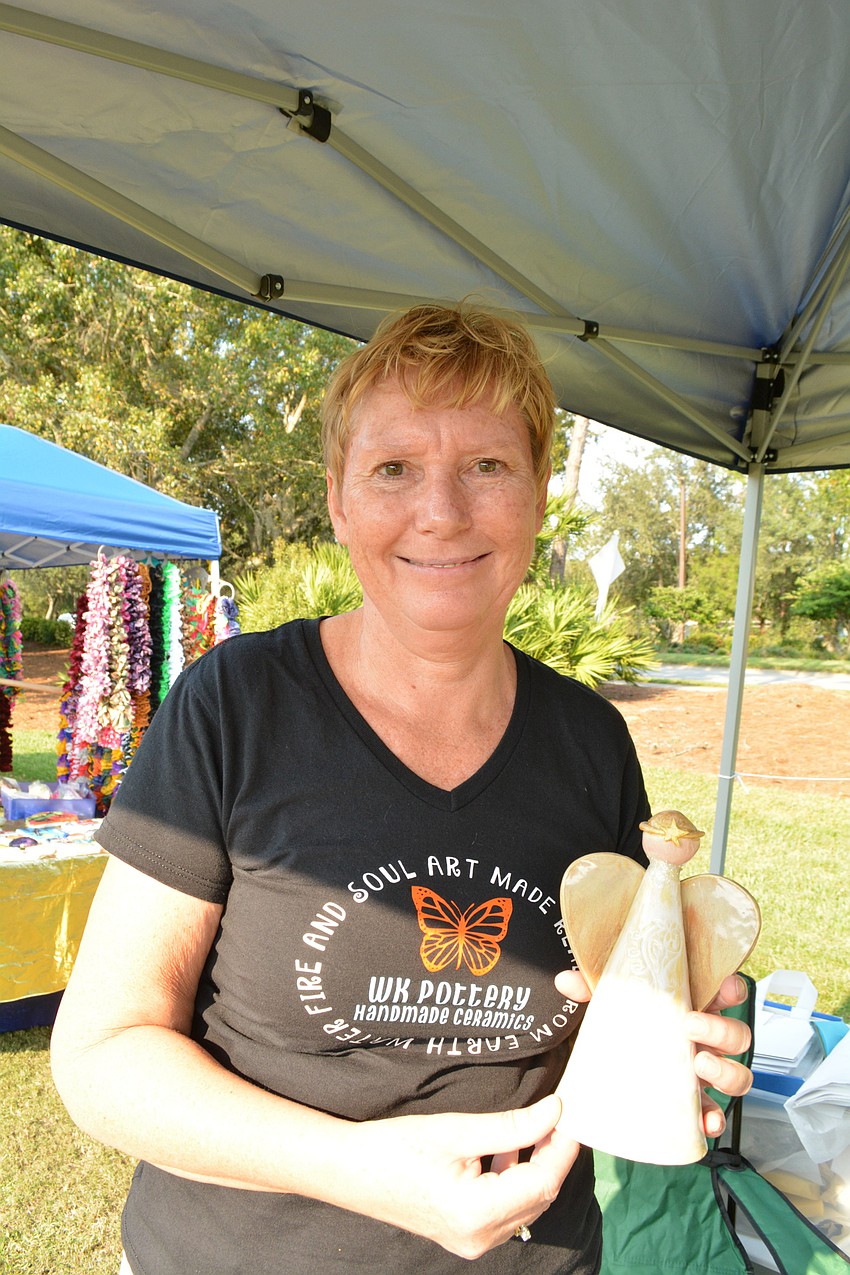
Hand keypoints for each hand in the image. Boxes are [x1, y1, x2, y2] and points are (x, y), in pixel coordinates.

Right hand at [341, 1095, 578, 1257]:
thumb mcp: (457, 1130)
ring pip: (524, 1206)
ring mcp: (471, 1242)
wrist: (350, 1171)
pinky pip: (505, 1211)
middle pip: (538, 1197)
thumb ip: (511, 1125)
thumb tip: (554, 1112)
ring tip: (537, 1128)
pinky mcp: (463, 1235)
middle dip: (552, 1156)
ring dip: (535, 1168)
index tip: (573, 1116)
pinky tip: (506, 1152)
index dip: (563, 1148)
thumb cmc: (396, 1147)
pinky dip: (514, 1181)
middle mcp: (478, 1237)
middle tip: (559, 1116)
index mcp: (477, 1213)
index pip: (543, 1182)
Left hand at [554, 970, 752, 1138]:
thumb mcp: (610, 1004)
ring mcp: (704, 1074)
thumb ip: (590, 990)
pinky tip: (705, 1122)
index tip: (723, 988)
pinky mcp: (694, 1105)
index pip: (725, 994)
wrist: (615, 1063)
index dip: (731, 989)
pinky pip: (716, 1115)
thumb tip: (565, 981)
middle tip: (690, 1024)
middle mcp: (707, 1041)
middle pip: (737, 1036)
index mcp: (693, 1008)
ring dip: (726, 1071)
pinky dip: (715, 1120)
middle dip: (722, 1029)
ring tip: (699, 1065)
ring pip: (737, 1075)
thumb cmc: (626, 1024)